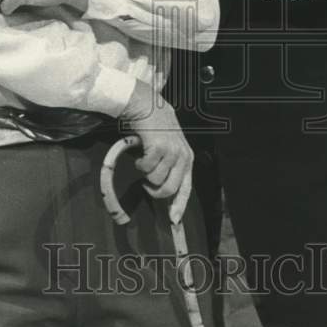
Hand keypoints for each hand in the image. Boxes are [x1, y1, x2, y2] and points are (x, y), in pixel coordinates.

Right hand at [122, 81, 193, 221]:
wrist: (147, 105)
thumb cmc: (156, 128)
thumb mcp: (170, 147)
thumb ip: (170, 166)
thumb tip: (164, 191)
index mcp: (187, 159)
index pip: (186, 188)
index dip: (179, 206)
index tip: (173, 221)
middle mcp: (182, 156)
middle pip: (169, 189)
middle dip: (155, 191)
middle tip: (146, 183)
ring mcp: (171, 152)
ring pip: (155, 180)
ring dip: (145, 173)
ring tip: (145, 160)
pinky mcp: (159, 148)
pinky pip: (145, 169)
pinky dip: (139, 164)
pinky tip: (140, 152)